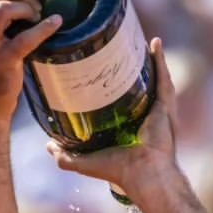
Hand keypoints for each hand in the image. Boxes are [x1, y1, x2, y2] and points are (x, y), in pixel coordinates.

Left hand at [47, 38, 178, 203]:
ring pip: (151, 77)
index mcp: (126, 127)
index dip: (109, 85)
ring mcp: (156, 108)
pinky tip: (154, 41)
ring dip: (146, 58)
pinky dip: (160, 58)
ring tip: (136, 38)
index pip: (117, 100)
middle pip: (135, 84)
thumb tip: (47, 145)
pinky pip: (162, 76)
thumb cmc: (118, 172)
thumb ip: (64, 157)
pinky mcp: (165, 104)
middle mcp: (143, 115)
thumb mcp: (84, 163)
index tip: (97, 68)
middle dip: (129, 67)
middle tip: (115, 47)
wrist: (144, 174)